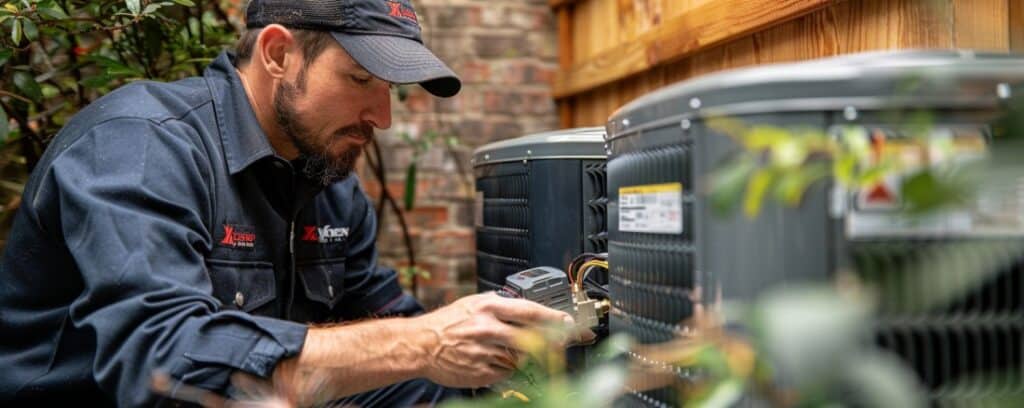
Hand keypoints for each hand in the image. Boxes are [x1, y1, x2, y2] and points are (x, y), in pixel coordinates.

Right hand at [411, 292, 574, 387]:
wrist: (420, 344)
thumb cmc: (447, 323)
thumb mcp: (474, 303)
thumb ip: (502, 305)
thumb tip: (531, 311)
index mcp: (489, 306)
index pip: (531, 312)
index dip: (554, 318)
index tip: (570, 323)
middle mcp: (488, 328)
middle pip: (533, 337)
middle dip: (553, 341)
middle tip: (564, 342)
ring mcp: (486, 352)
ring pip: (522, 357)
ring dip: (525, 355)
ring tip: (507, 348)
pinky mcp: (482, 372)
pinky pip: (507, 372)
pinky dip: (508, 367)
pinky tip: (494, 359)